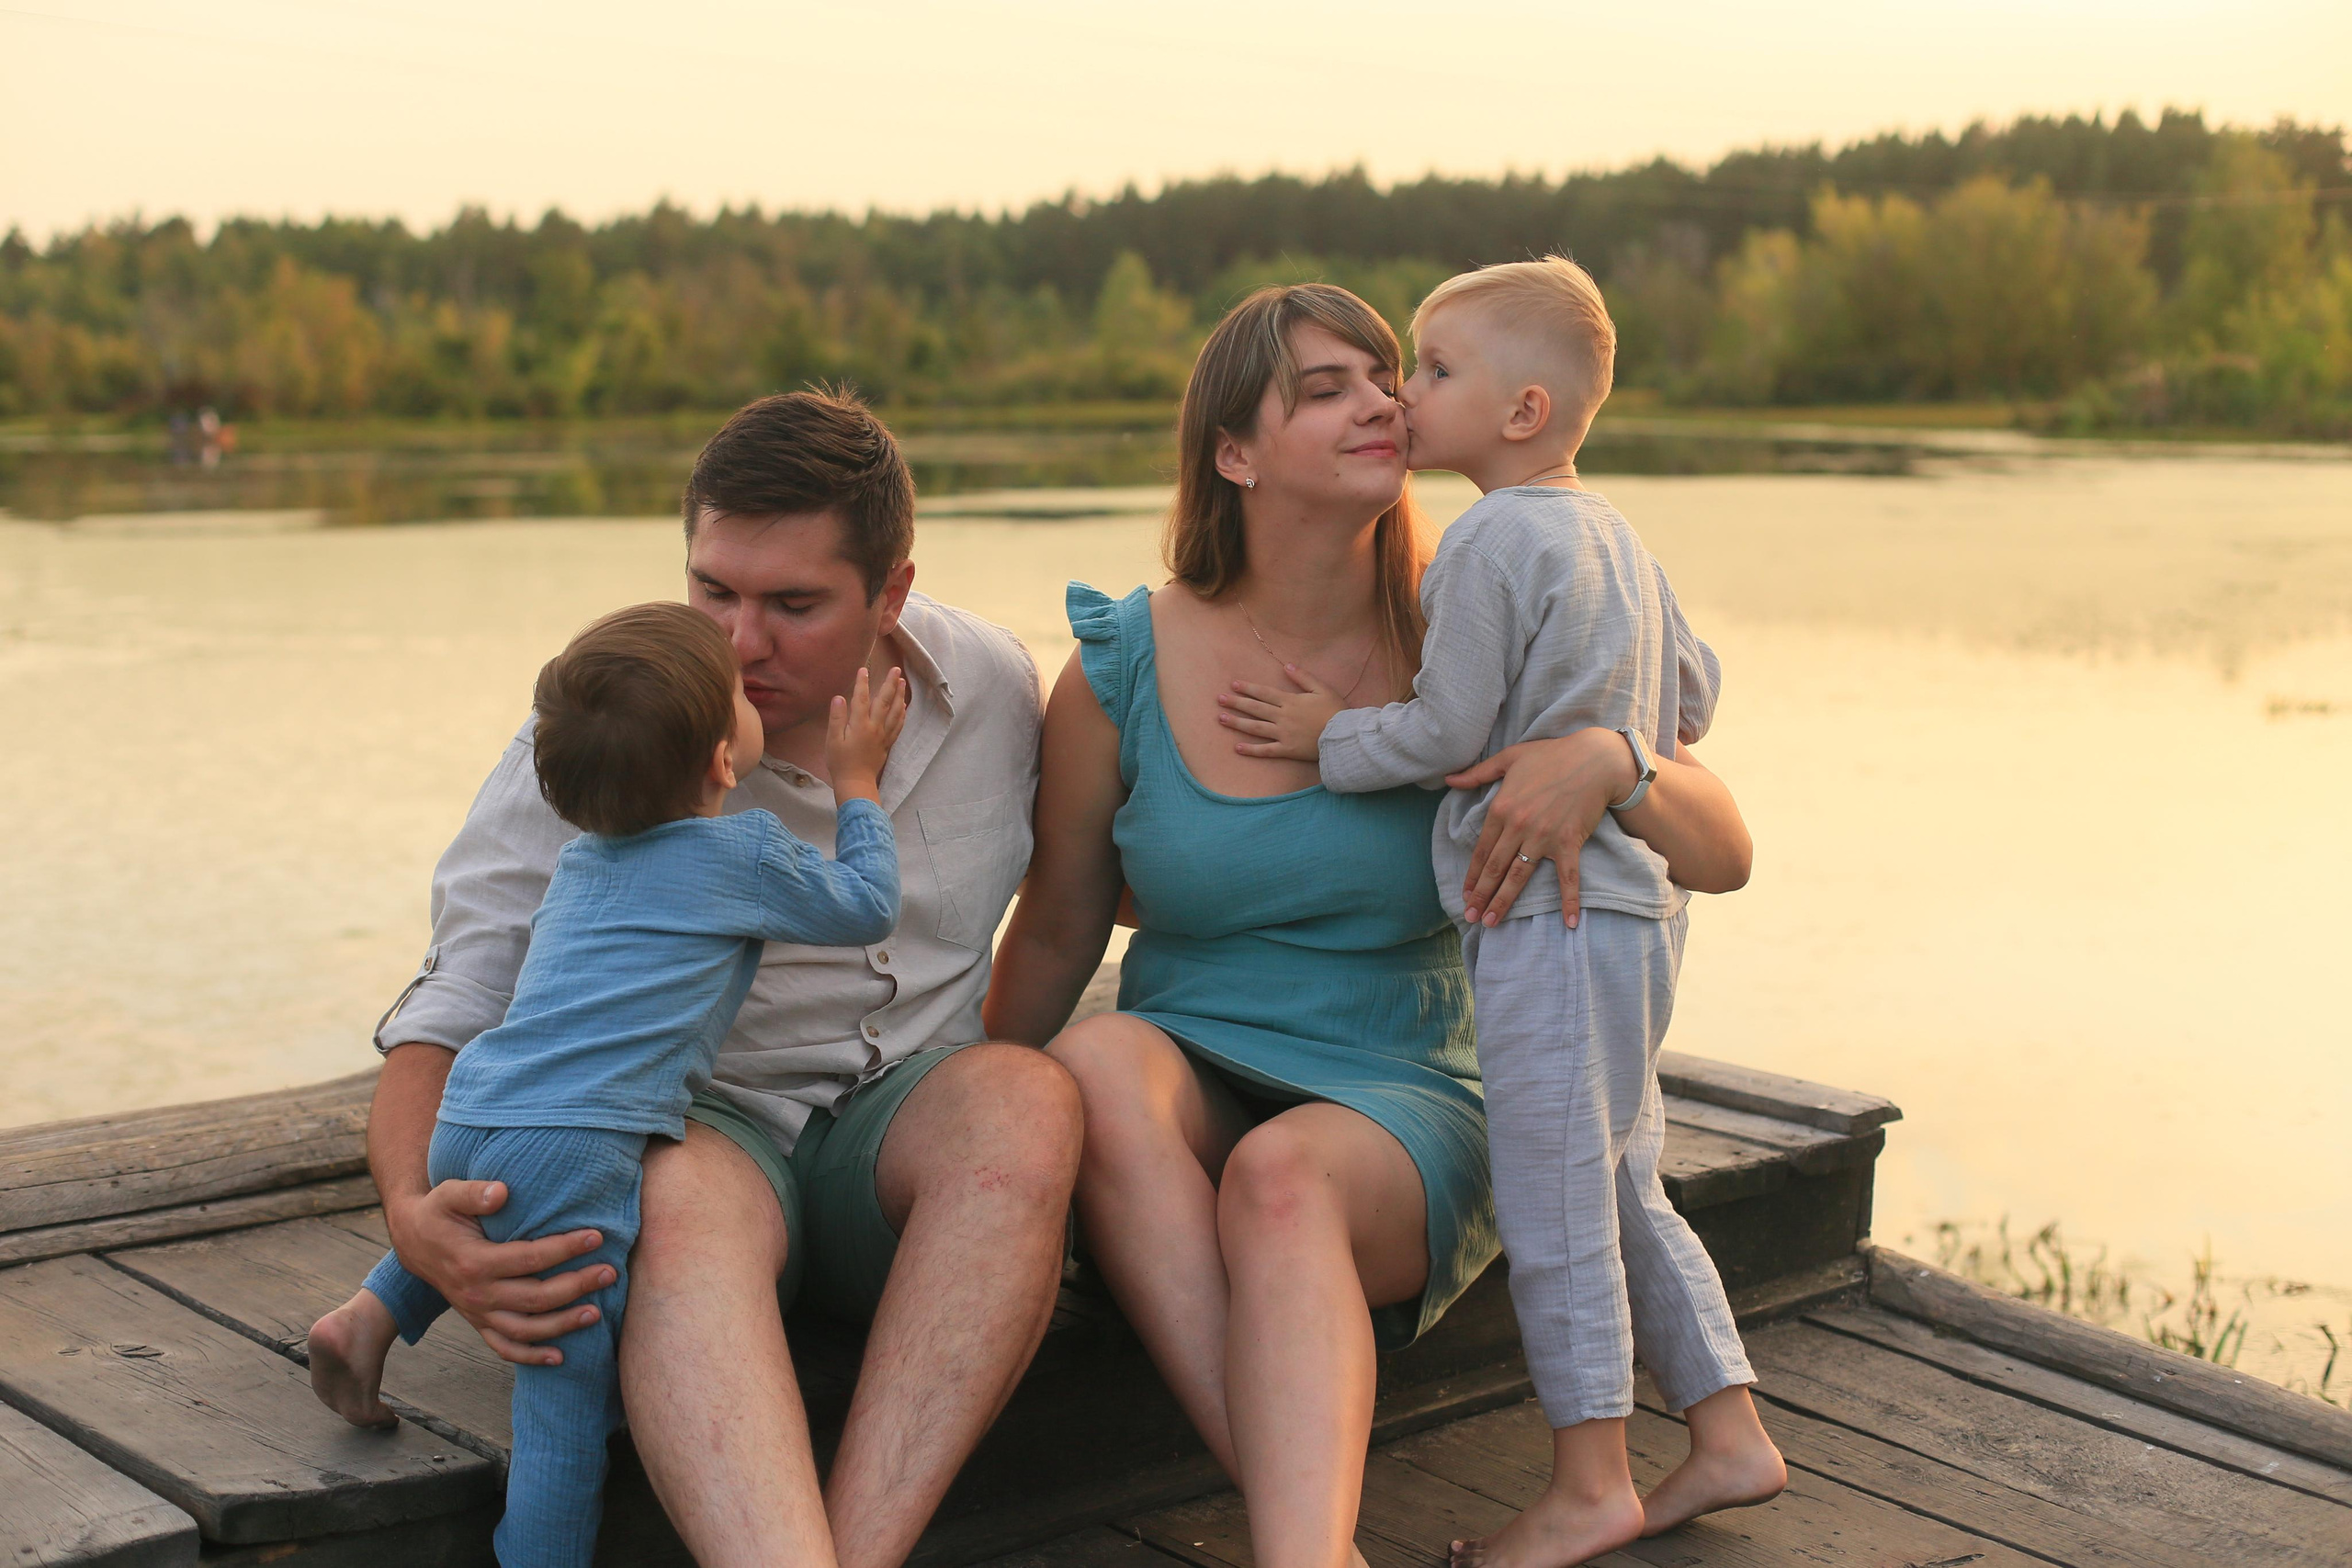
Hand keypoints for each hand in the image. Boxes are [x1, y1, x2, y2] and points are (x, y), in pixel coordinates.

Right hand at [383, 1179, 614, 1366]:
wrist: (413, 1240)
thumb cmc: (438, 1213)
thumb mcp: (448, 1194)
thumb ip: (474, 1193)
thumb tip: (502, 1192)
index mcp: (474, 1262)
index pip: (529, 1259)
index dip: (564, 1249)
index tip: (596, 1236)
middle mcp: (477, 1294)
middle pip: (535, 1298)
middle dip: (576, 1286)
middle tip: (609, 1272)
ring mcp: (477, 1313)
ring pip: (525, 1329)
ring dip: (562, 1325)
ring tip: (596, 1313)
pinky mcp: (478, 1322)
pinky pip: (504, 1347)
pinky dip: (530, 1357)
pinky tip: (559, 1357)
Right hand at [826, 665, 907, 801]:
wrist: (856, 783)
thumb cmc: (840, 762)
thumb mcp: (832, 740)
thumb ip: (836, 718)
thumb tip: (839, 697)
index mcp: (860, 725)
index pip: (862, 699)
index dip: (862, 683)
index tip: (864, 669)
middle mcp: (875, 727)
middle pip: (885, 701)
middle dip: (890, 684)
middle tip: (896, 669)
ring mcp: (884, 735)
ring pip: (895, 712)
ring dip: (900, 695)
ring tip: (902, 683)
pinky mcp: (888, 743)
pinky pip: (898, 725)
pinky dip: (902, 714)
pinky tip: (904, 707)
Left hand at [1215, 666, 1343, 761]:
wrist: (1344, 736)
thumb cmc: (1336, 711)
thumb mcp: (1322, 688)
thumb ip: (1303, 677)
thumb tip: (1286, 666)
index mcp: (1290, 701)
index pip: (1264, 693)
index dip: (1248, 688)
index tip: (1233, 685)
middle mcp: (1282, 717)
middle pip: (1255, 708)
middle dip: (1236, 703)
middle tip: (1218, 699)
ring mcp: (1283, 734)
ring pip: (1255, 728)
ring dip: (1237, 723)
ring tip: (1221, 718)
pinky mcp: (1287, 750)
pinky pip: (1266, 750)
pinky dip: (1251, 750)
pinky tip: (1236, 748)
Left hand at [1443, 729, 1636, 927]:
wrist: (1594, 759)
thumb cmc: (1552, 755)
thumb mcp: (1509, 758)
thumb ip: (1478, 773)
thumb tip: (1449, 780)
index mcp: (1502, 808)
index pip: (1482, 850)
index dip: (1472, 875)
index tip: (1465, 894)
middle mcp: (1519, 826)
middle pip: (1495, 868)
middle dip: (1480, 895)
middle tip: (1470, 917)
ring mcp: (1543, 837)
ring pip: (1518, 876)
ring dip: (1503, 901)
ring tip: (1491, 923)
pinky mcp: (1568, 843)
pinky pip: (1567, 878)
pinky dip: (1568, 901)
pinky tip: (1568, 923)